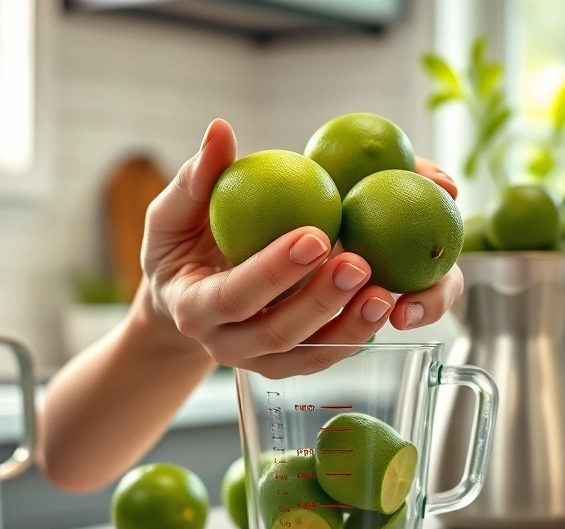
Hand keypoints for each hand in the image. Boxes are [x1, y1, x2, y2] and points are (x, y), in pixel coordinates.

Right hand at [141, 119, 463, 377]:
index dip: (273, 271)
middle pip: (277, 333)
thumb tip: (220, 129)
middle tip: (360, 262)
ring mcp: (260, 360)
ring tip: (386, 291)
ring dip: (349, 326)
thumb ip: (198, 176)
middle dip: (321, 300)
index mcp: (194, 308)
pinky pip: (327, 355)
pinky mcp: (291, 363)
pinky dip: (357, 334)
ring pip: (309, 354)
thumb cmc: (183, 244)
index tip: (315, 235)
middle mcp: (226, 345)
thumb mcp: (176, 211)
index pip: (234, 295)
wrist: (187, 296)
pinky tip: (388, 304)